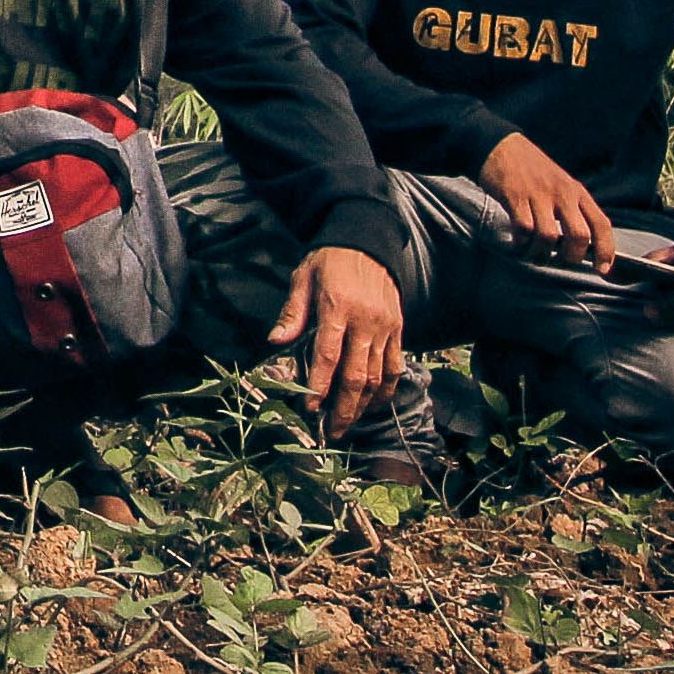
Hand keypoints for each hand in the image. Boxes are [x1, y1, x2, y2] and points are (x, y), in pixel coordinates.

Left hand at [270, 245, 405, 436]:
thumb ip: (292, 311)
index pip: (328, 355)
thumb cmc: (328, 261)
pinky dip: (387, 390)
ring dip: (364, 405)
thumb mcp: (302, 277)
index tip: (311, 409)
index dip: (320, 386)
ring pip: (378, 377)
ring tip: (349, 423)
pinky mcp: (399, 330)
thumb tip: (275, 342)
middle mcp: (366, 321)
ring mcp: (386, 327)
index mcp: (336, 307)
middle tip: (332, 431)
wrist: (367, 242)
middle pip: (357, 375)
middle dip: (344, 408)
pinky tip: (374, 404)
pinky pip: (396, 367)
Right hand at [481, 129, 614, 269]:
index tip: (602, 269)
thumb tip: (580, 245)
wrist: (500, 146)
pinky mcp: (515, 196)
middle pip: (579, 235)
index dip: (606, 250)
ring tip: (534, 254)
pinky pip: (523, 229)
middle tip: (560, 260)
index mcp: (578, 192)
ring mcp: (538, 194)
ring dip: (541, 253)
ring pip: (548, 236)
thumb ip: (573, 210)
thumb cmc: (532, 171)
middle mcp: (562, 193)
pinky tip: (518, 242)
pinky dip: (521, 243)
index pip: (601, 224)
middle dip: (571, 256)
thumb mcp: (561, 185)